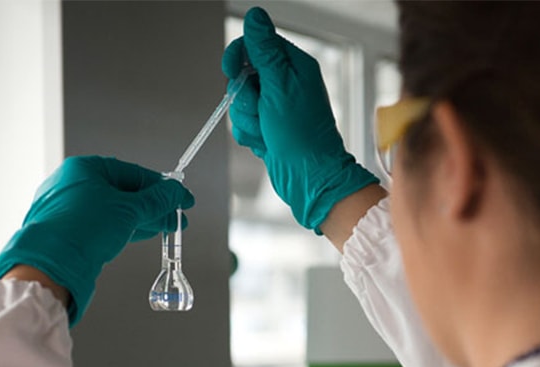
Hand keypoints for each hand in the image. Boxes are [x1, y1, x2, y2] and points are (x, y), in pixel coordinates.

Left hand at [0, 156, 193, 325]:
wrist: (51, 265)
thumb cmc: (79, 230)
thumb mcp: (129, 211)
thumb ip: (156, 201)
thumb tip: (176, 193)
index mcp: (84, 168)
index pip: (133, 173)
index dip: (161, 187)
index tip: (180, 197)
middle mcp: (73, 184)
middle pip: (125, 192)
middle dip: (154, 206)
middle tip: (175, 216)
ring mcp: (69, 208)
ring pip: (115, 210)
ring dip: (142, 219)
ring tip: (164, 227)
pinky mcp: (70, 230)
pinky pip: (104, 224)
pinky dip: (125, 228)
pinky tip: (142, 233)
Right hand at [222, 7, 377, 231]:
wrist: (309, 177)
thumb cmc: (302, 135)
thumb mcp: (280, 86)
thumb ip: (264, 51)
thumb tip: (255, 16)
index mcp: (293, 67)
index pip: (256, 45)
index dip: (238, 56)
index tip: (230, 69)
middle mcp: (285, 85)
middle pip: (243, 77)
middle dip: (245, 98)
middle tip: (262, 111)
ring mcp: (275, 109)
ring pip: (240, 104)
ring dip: (248, 121)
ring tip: (267, 132)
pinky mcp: (268, 128)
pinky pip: (244, 125)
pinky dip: (250, 135)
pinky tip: (266, 144)